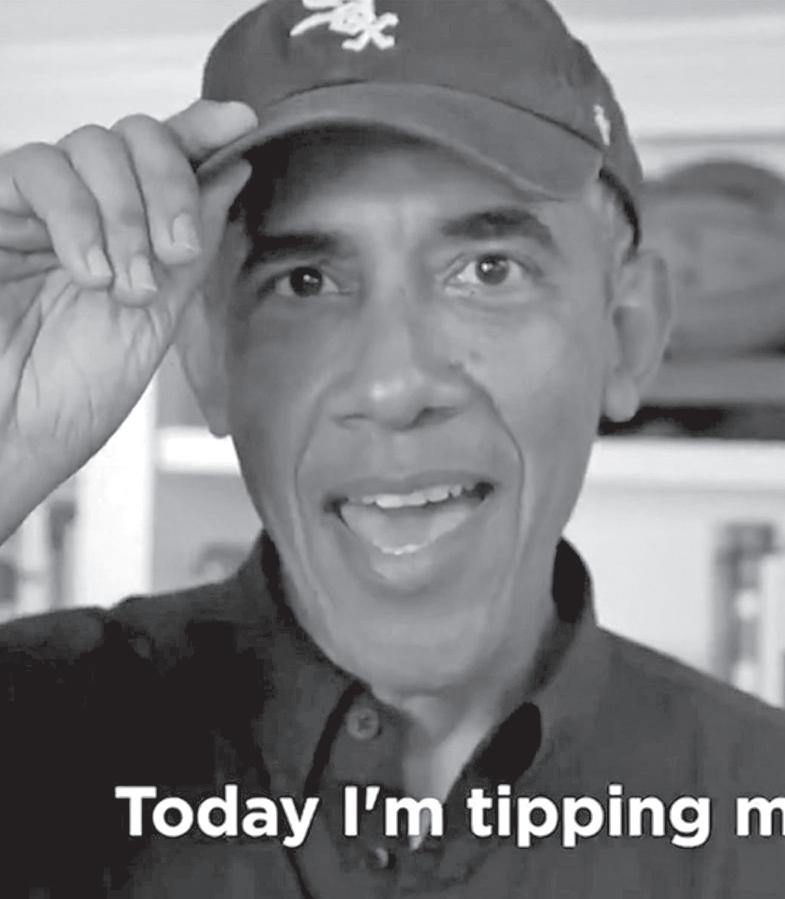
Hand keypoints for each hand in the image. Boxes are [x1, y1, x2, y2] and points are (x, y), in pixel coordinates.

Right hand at [0, 100, 256, 537]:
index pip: (166, 161)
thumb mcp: (156, 318)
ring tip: (127, 284)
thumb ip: (190, 245)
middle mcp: (85, 212)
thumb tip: (232, 172)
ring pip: (91, 146)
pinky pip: (35, 168)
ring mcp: (35, 209)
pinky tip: (88, 271)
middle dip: (170, 187)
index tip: (240, 122)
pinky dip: (76, 215)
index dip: (201, 131)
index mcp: (130, 236)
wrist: (10, 437)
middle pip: (135, 137)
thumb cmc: (74, 394)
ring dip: (126, 214)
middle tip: (176, 252)